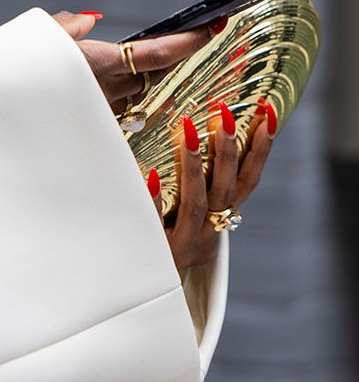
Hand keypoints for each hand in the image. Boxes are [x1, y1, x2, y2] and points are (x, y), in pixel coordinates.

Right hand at [52, 11, 215, 114]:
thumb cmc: (13, 74)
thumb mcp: (36, 38)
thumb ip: (66, 25)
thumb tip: (91, 17)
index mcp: (98, 64)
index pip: (157, 53)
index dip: (188, 41)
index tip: (214, 25)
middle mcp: (105, 90)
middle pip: (154, 73)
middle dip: (177, 57)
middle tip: (205, 39)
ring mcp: (100, 112)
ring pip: (137, 92)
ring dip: (154, 78)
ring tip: (176, 61)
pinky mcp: (91, 126)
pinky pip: (118, 109)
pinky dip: (128, 98)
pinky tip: (131, 92)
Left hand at [148, 100, 276, 271]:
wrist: (144, 294)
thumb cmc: (164, 243)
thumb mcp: (185, 216)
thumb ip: (191, 183)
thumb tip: (191, 130)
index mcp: (219, 222)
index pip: (246, 183)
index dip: (259, 151)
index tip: (265, 115)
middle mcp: (207, 234)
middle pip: (224, 190)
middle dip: (228, 151)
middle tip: (225, 115)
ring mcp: (183, 245)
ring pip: (196, 203)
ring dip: (195, 166)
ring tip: (190, 133)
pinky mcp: (156, 252)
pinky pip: (154, 221)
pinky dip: (154, 198)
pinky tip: (150, 174)